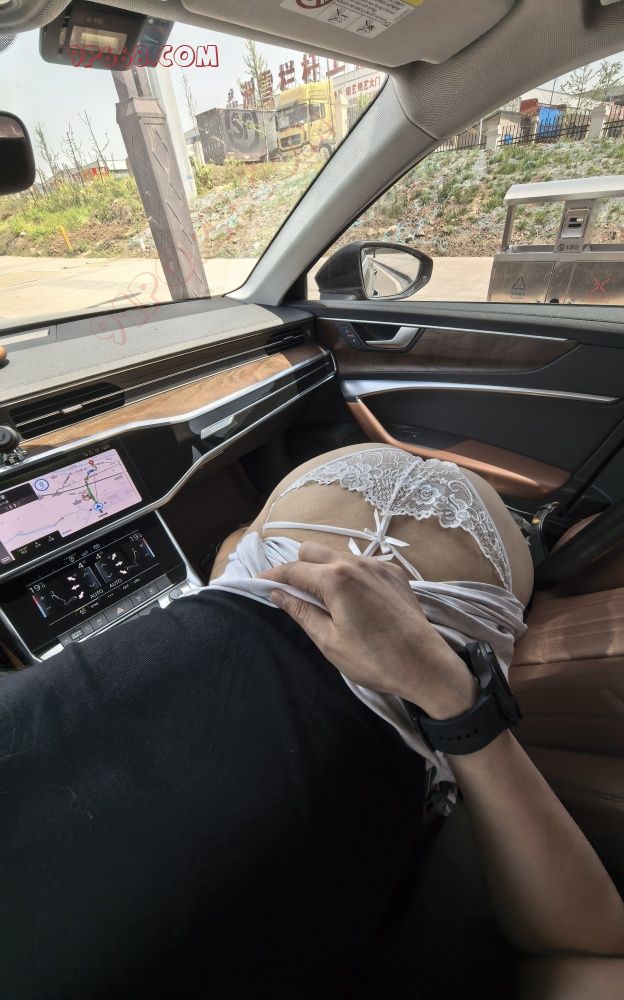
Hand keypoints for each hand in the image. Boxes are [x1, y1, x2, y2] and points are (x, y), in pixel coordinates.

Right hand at [259, 543, 476, 719]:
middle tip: (292, 593)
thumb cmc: (374, 659)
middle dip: (297, 567)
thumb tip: (277, 594)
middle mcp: (356, 563)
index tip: (259, 583)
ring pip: (338, 555)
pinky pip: (361, 563)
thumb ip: (301, 612)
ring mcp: (378, 565)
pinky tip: (353, 600)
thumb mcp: (329, 641)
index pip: (293, 570)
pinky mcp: (394, 573)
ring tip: (323, 599)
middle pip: (313, 550)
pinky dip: (348, 574)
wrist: (425, 665)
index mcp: (336, 579)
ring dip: (323, 569)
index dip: (273, 576)